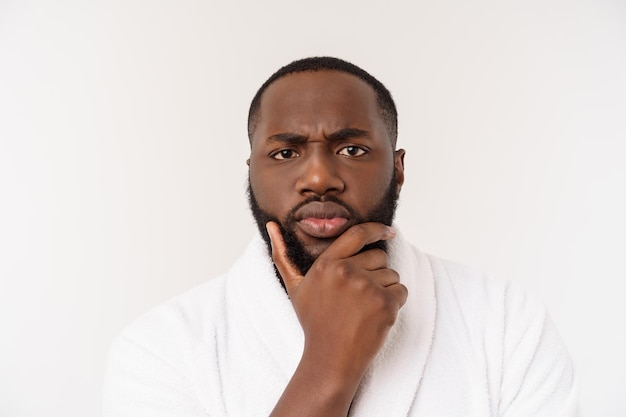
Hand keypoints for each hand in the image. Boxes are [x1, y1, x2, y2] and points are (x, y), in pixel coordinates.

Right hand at [266, 221, 407, 385]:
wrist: (330, 358)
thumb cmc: (314, 322)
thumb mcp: (295, 287)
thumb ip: (282, 255)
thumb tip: (270, 225)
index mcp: (327, 263)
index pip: (358, 234)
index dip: (377, 229)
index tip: (388, 232)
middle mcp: (346, 271)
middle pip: (379, 256)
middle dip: (376, 272)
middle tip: (361, 295)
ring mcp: (366, 287)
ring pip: (392, 275)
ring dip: (385, 289)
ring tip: (365, 308)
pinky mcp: (384, 303)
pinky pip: (401, 291)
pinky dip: (395, 303)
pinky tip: (376, 316)